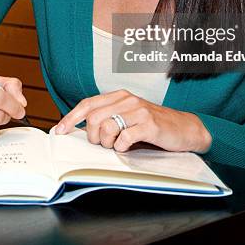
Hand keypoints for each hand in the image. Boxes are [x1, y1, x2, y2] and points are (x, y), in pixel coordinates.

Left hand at [54, 89, 211, 152]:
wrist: (184, 128)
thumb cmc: (153, 125)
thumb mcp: (128, 117)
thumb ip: (108, 118)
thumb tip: (81, 130)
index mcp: (119, 96)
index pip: (88, 104)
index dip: (71, 118)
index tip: (60, 131)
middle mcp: (128, 99)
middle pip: (94, 119)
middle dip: (93, 137)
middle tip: (103, 144)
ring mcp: (139, 111)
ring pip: (107, 128)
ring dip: (108, 144)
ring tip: (118, 146)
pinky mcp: (149, 124)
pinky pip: (124, 139)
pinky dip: (122, 147)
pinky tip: (130, 147)